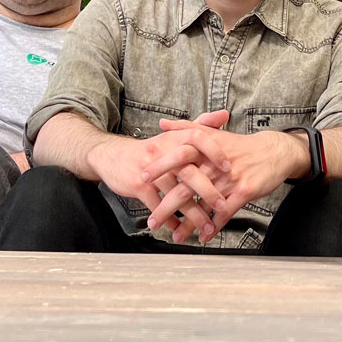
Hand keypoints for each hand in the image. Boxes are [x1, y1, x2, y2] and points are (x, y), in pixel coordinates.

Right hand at [86, 131, 224, 243]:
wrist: (113, 156)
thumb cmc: (151, 149)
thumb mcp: (173, 134)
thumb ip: (201, 125)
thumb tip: (225, 114)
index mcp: (174, 137)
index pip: (198, 137)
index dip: (214, 151)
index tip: (228, 167)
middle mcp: (162, 151)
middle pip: (189, 171)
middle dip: (208, 192)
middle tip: (222, 206)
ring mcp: (149, 169)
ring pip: (175, 194)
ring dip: (192, 214)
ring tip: (206, 226)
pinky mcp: (137, 186)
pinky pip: (157, 206)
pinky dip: (170, 219)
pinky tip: (180, 227)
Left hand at [144, 120, 307, 238]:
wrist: (273, 151)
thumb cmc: (240, 146)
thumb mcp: (214, 133)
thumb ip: (187, 127)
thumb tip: (162, 123)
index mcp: (206, 148)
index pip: (178, 156)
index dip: (160, 167)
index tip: (141, 179)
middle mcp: (215, 163)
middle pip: (186, 185)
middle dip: (167, 206)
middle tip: (152, 221)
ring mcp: (230, 178)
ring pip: (203, 204)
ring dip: (188, 223)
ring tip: (175, 236)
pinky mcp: (244, 191)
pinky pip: (225, 213)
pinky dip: (214, 226)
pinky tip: (205, 237)